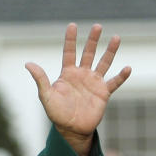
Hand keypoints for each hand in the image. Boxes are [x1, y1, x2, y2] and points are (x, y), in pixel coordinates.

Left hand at [26, 23, 130, 155]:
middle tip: (98, 26)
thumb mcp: (46, 96)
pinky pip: (114, 82)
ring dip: (110, 51)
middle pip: (88, 53)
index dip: (71, 39)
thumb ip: (40, 79)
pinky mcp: (103, 93)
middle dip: (93, 40)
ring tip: (116, 37)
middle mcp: (82, 75)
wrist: (71, 129)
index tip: (72, 25)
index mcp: (68, 73)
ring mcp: (94, 82)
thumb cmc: (57, 113)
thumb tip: (28, 63)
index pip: (69, 52)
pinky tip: (127, 68)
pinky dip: (121, 76)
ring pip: (104, 63)